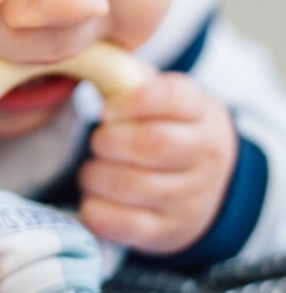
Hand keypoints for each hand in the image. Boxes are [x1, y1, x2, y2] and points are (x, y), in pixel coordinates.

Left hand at [78, 72, 237, 254]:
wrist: (206, 187)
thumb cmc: (167, 131)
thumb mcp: (162, 100)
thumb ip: (128, 80)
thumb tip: (86, 60)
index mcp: (200, 113)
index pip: (172, 97)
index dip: (132, 101)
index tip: (109, 108)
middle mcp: (203, 156)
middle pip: (149, 143)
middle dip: (107, 140)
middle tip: (99, 142)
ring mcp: (189, 198)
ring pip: (129, 184)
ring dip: (95, 175)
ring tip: (94, 170)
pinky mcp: (167, 232)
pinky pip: (121, 222)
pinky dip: (95, 208)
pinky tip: (96, 197)